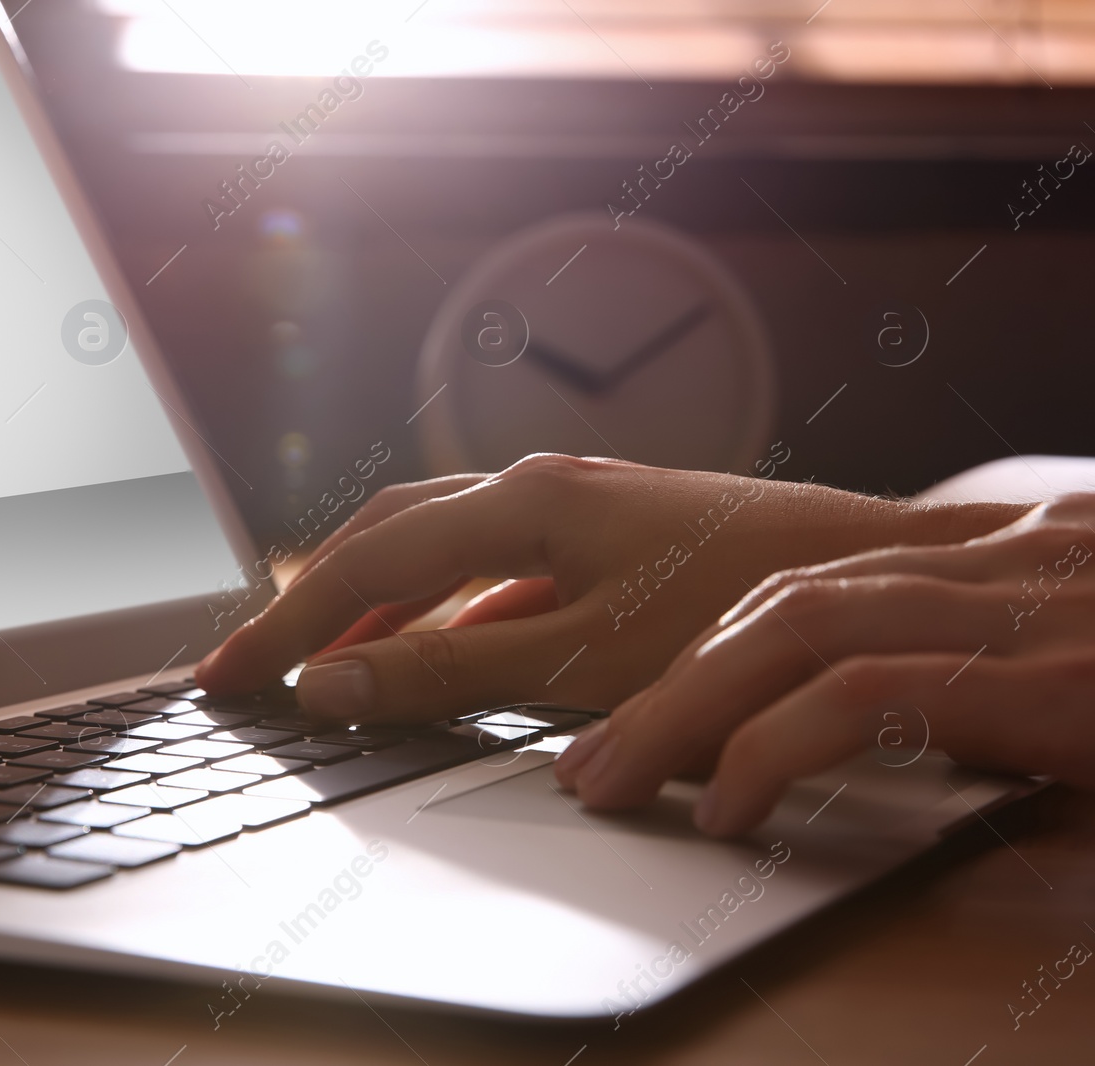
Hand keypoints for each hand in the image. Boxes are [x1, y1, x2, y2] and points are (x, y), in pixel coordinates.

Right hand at [197, 453, 1027, 722]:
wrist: (868, 573)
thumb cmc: (738, 611)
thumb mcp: (582, 659)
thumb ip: (450, 672)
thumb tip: (330, 682)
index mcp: (520, 501)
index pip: (363, 565)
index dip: (284, 625)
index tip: (225, 677)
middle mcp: (534, 486)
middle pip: (384, 538)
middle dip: (309, 600)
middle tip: (250, 662)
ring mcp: (567, 507)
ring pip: (433, 551)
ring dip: (370, 606)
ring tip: (318, 661)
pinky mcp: (597, 537)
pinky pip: (486, 571)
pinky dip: (437, 614)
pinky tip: (430, 655)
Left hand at [554, 494, 1094, 835]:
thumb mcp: (1085, 669)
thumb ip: (986, 672)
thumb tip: (879, 716)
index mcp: (1001, 555)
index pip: (811, 580)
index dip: (706, 648)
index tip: (632, 710)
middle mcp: (1000, 561)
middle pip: (780, 597)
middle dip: (666, 681)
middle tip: (591, 760)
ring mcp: (1023, 611)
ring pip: (798, 626)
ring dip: (683, 708)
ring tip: (615, 781)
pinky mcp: (1055, 683)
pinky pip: (869, 697)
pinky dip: (775, 746)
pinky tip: (727, 805)